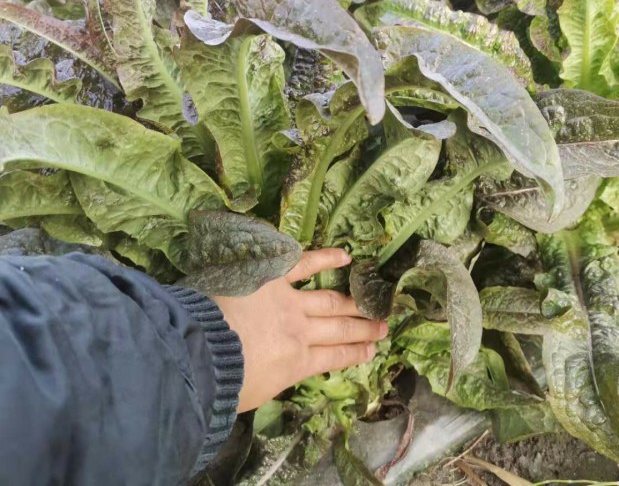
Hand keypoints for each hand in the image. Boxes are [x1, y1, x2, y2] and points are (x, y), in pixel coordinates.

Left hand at [212, 248, 387, 411]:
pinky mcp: (273, 278)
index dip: (354, 354)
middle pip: (339, 329)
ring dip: (354, 304)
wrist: (201, 353)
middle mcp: (301, 332)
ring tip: (373, 304)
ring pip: (330, 302)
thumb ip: (276, 377)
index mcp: (296, 363)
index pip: (334, 357)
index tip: (372, 351)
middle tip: (384, 326)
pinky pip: (303, 265)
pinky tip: (346, 257)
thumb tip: (282, 369)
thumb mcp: (256, 393)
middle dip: (363, 329)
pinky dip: (325, 258)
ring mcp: (289, 303)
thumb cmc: (222, 382)